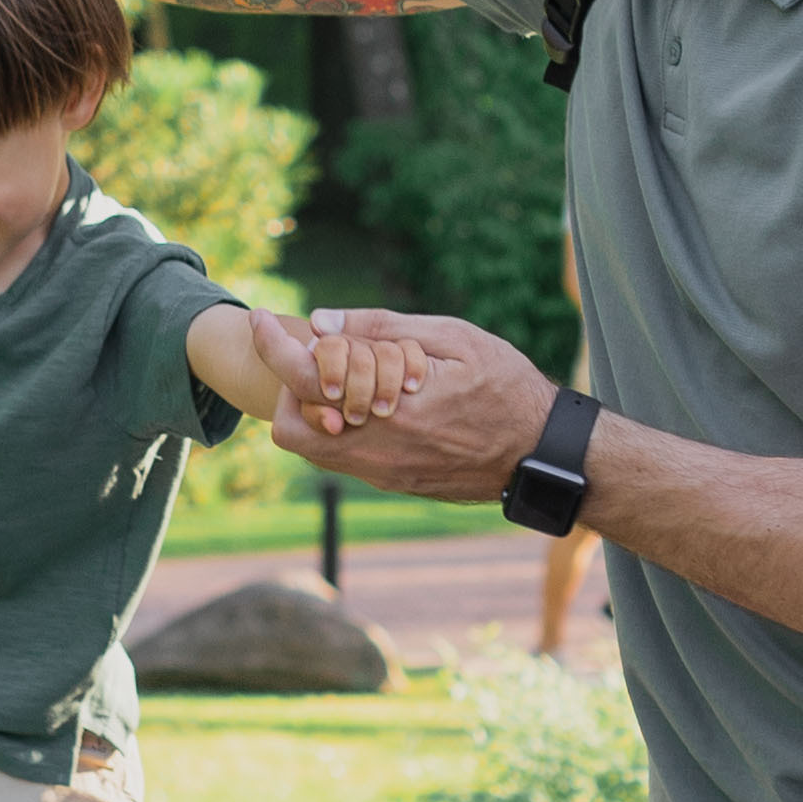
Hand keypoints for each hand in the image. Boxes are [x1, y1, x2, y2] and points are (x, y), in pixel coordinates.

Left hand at [247, 305, 554, 496]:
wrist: (541, 454)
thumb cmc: (506, 387)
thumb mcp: (453, 339)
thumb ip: (382, 328)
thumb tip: (320, 322)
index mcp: (389, 407)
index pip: (303, 379)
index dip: (271, 344)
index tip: (260, 318)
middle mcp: (378, 450)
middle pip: (289, 427)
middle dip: (288, 387)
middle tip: (315, 355)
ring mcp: (384, 473)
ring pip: (312, 448)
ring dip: (314, 407)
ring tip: (349, 374)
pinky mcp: (394, 482)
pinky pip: (343, 457)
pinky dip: (341, 425)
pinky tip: (373, 399)